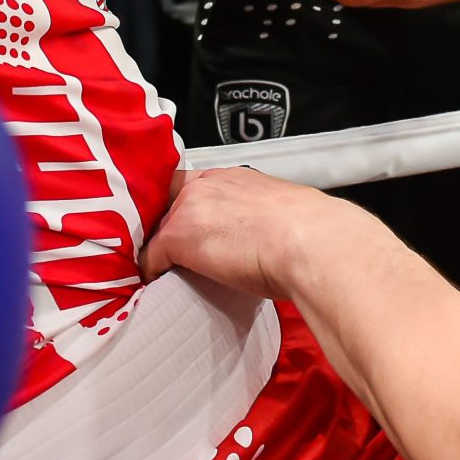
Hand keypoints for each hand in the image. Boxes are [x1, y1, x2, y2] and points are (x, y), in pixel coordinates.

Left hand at [140, 165, 371, 297]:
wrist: (309, 242)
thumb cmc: (309, 232)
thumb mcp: (279, 213)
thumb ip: (258, 217)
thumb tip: (262, 237)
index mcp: (233, 177)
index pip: (191, 184)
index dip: (181, 206)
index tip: (180, 224)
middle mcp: (206, 185)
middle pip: (168, 204)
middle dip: (166, 226)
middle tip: (167, 251)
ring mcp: (188, 209)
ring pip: (157, 229)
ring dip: (158, 247)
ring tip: (160, 268)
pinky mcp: (178, 237)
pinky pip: (150, 257)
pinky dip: (150, 270)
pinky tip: (154, 282)